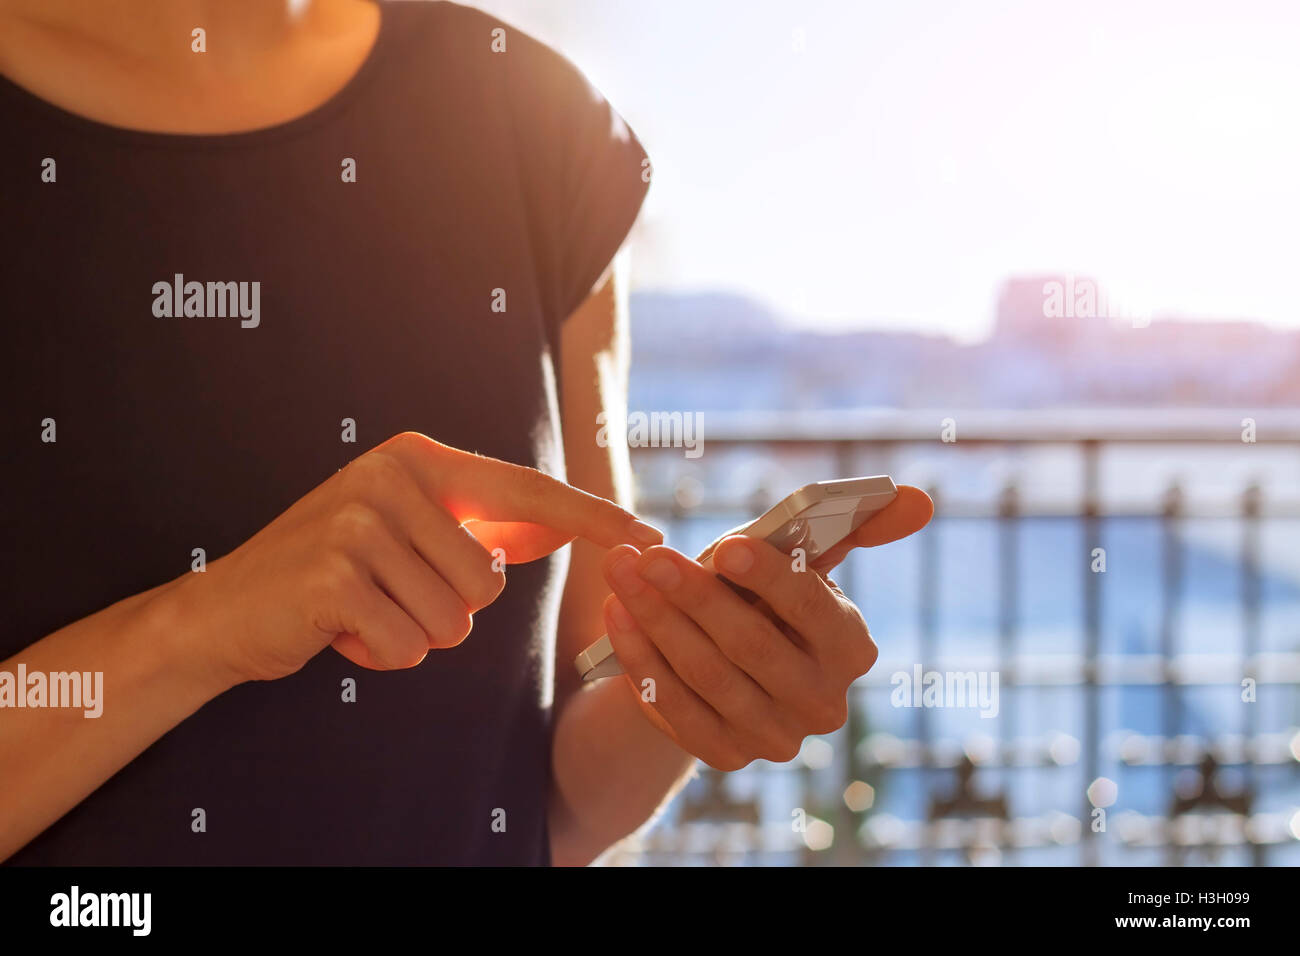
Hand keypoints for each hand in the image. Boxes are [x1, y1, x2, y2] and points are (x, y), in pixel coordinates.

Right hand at [173, 432, 661, 685]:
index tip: (649, 534)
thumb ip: (479, 527)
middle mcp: (392, 474)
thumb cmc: (333, 575)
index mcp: (419, 458)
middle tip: (388, 595)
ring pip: (456, 618)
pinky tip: (339, 631)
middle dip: (450, 610)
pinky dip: (381, 656)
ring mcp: (360, 520)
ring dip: (415, 634)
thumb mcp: (408, 534)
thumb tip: (557, 526)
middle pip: (490, 580)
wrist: (226, 611)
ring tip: (363, 610)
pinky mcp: (336, 573)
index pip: (528, 490)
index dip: (592, 517)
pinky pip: (410, 645)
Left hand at [600, 486, 931, 769]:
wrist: (720, 658)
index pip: (815, 609)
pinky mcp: (726, 756)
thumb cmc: (761, 593)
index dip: (771, 578)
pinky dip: (641, 659)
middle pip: (752, 645)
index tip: (725, 545)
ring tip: (620, 573)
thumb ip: (852, 527)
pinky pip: (674, 708)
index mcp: (852, 648)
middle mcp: (823, 702)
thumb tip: (920, 497)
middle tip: (645, 555)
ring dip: (655, 620)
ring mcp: (775, 738)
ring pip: (706, 674)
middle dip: (693, 596)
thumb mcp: (799, 558)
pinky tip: (617, 616)